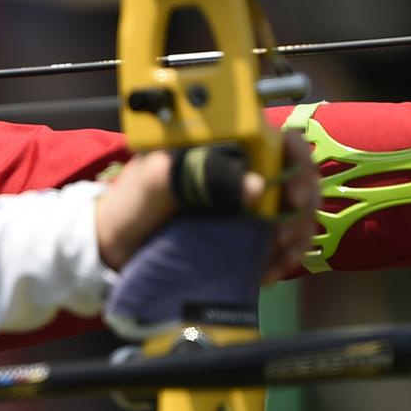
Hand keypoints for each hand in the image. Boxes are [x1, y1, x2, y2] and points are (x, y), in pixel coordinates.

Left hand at [95, 133, 318, 277]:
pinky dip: (282, 258)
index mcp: (220, 147)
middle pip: (294, 177)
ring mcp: (242, 207)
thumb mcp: (156, 181)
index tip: (293, 193)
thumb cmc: (126, 206)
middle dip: (301, 206)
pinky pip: (277, 244)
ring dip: (295, 236)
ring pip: (293, 213)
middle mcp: (238, 172)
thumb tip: (257, 185)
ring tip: (277, 260)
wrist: (108, 252)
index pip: (275, 139)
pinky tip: (269, 271)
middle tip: (286, 234)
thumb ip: (199, 175)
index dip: (295, 161)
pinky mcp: (240, 238)